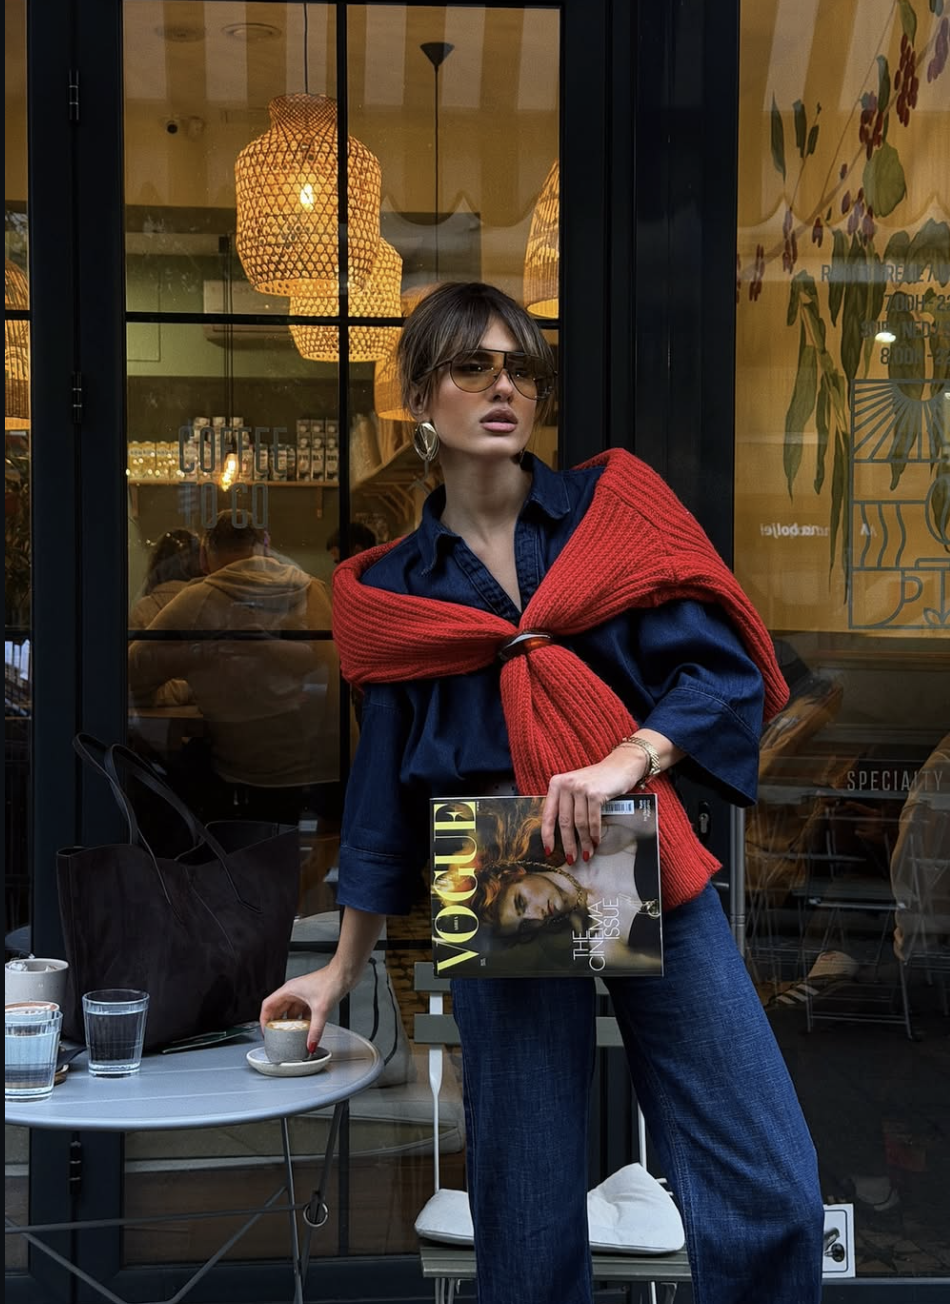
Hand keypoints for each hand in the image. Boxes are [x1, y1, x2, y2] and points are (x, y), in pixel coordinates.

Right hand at [259, 964, 352, 1055]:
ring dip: (291, 1023)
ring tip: (292, 1035)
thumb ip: (315, 1030)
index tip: (265, 1031)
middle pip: (279, 1010)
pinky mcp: (312, 997)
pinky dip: (303, 1021)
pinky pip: (302, 1012)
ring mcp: (303, 994)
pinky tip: (307, 1029)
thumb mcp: (321, 1009)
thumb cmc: (332, 980)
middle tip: (277, 1036)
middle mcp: (294, 991)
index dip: (264, 1019)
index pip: (268, 1005)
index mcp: (289, 990)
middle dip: (277, 1024)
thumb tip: (310, 1044)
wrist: (345, 973)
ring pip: (291, 1012)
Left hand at [540, 749, 647, 864]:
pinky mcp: (595, 793)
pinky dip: (594, 834)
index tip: (548, 850)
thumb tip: (562, 835)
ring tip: (587, 853)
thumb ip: (566, 804)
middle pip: (564, 822)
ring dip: (584, 842)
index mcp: (556, 784)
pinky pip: (593, 820)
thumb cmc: (597, 780)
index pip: (548, 814)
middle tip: (571, 858)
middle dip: (568, 844)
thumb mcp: (576, 788)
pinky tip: (596, 842)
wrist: (620, 766)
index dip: (547, 835)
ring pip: (579, 823)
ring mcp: (581, 788)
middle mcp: (566, 784)